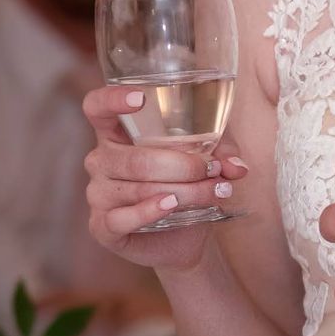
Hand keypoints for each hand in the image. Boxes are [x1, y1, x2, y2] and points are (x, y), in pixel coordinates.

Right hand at [84, 83, 247, 273]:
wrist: (183, 237)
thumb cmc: (186, 185)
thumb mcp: (207, 158)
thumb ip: (222, 153)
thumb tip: (237, 166)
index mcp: (117, 133)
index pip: (97, 107)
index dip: (112, 99)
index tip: (140, 98)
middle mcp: (102, 160)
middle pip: (136, 159)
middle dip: (184, 166)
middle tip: (214, 170)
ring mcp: (98, 194)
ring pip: (139, 188)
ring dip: (184, 190)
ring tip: (214, 191)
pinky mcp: (102, 227)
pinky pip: (122, 218)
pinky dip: (149, 211)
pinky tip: (171, 205)